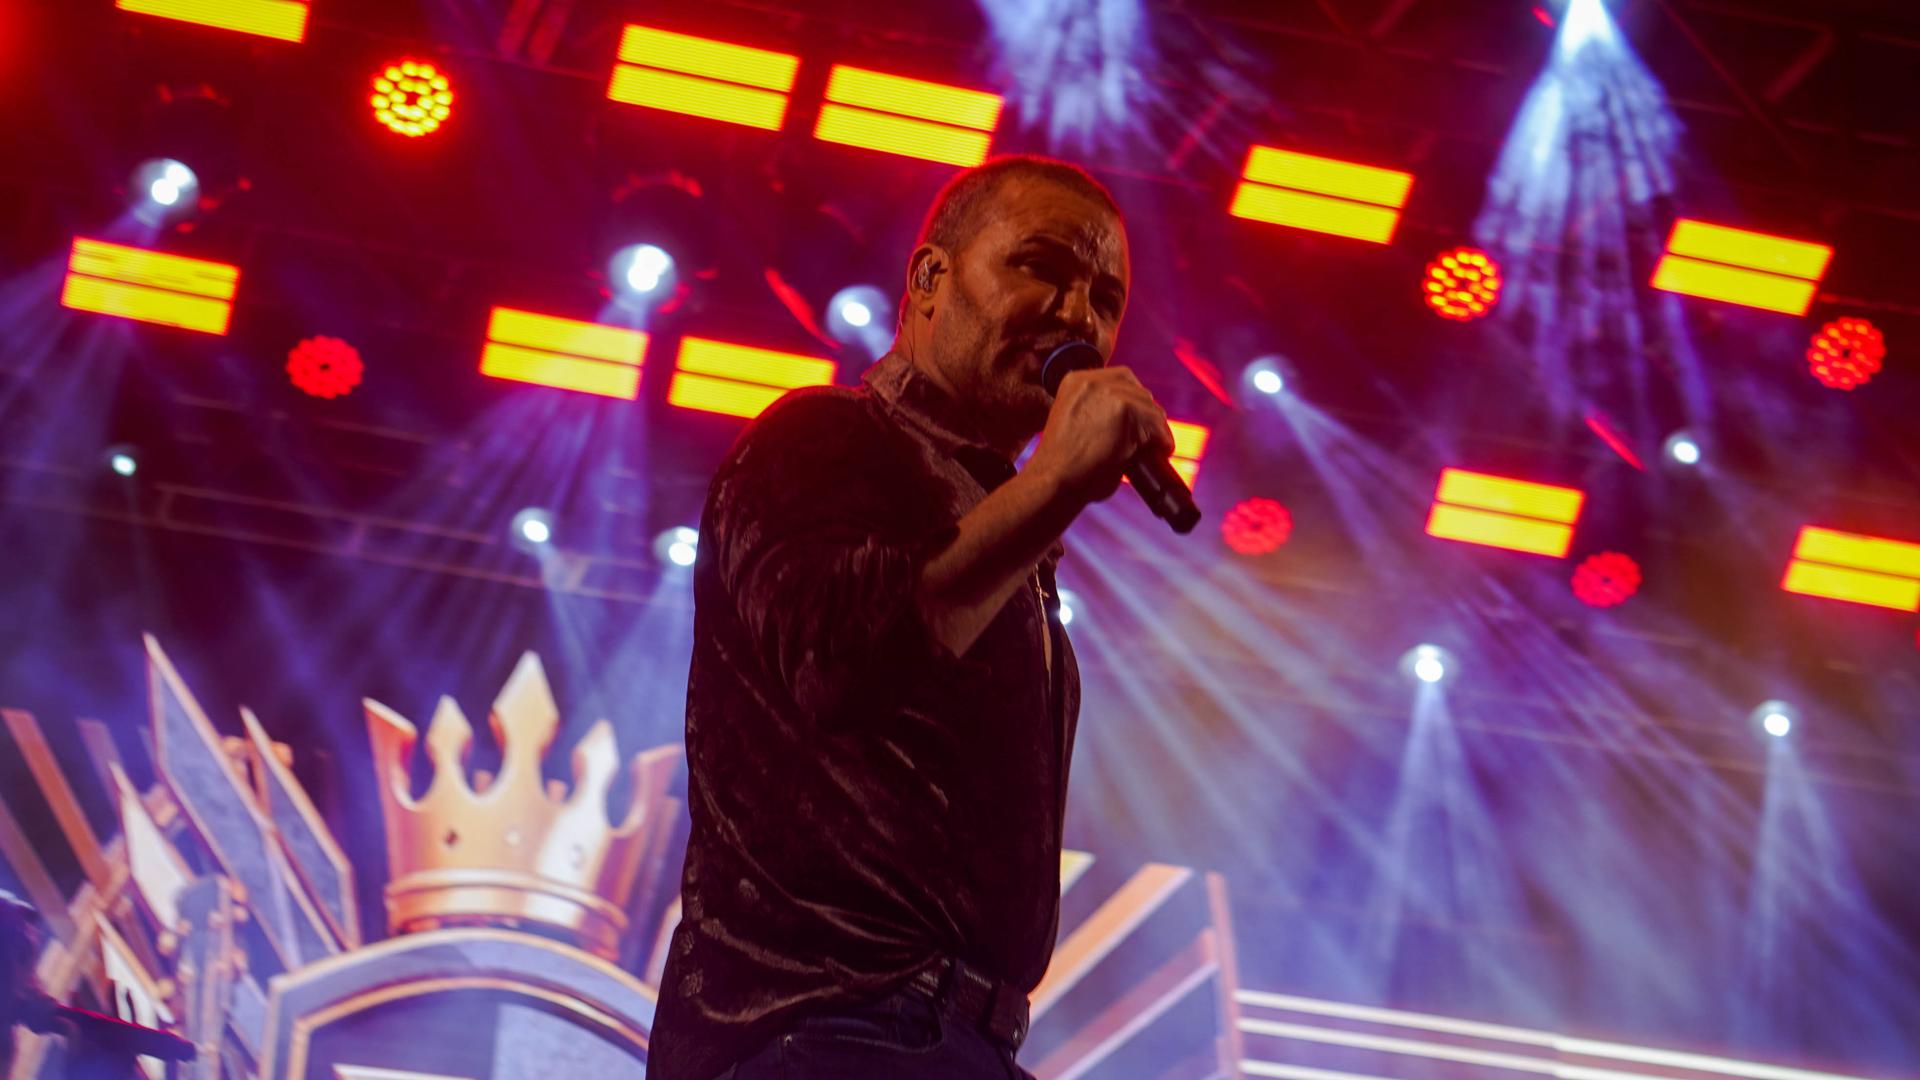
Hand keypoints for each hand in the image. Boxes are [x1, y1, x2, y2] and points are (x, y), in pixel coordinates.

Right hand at [1025, 366, 1174, 504]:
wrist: (1054, 480)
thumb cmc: (1063, 465)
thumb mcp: (1075, 424)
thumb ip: (1097, 413)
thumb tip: (1130, 422)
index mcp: (1075, 381)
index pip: (1120, 379)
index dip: (1133, 401)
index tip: (1138, 422)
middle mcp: (1091, 380)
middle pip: (1138, 390)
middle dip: (1146, 415)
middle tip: (1148, 439)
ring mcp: (1108, 392)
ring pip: (1151, 407)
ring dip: (1155, 429)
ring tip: (1154, 449)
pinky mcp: (1124, 410)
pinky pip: (1157, 425)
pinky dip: (1163, 441)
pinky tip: (1160, 453)